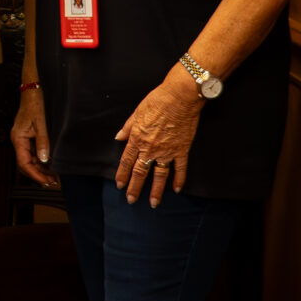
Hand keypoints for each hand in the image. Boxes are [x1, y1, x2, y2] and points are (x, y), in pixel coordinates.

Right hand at [10, 86, 56, 188]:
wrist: (34, 90)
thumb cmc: (34, 103)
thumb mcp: (41, 123)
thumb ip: (43, 142)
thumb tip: (44, 159)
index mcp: (18, 138)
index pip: (23, 163)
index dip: (34, 174)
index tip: (45, 181)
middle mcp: (19, 140)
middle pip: (26, 163)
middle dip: (39, 174)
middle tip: (52, 182)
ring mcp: (24, 139)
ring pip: (31, 159)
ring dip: (41, 168)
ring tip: (54, 176)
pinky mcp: (30, 136)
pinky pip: (34, 152)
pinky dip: (42, 160)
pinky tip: (51, 164)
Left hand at [113, 68, 203, 205]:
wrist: (179, 97)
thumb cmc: (157, 101)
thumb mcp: (136, 112)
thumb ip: (127, 128)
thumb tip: (118, 137)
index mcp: (137, 139)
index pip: (126, 161)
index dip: (122, 175)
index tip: (120, 185)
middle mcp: (150, 148)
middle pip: (140, 172)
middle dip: (135, 187)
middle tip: (131, 200)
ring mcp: (166, 151)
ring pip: (159, 175)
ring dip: (156, 190)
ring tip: (153, 203)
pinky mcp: (181, 150)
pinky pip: (180, 168)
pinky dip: (179, 179)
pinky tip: (177, 189)